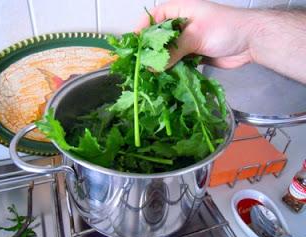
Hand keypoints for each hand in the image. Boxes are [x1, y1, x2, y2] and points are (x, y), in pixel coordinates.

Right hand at [136, 0, 254, 68]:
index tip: (133, 45)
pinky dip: (172, 69)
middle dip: (150, 50)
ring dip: (161, 62)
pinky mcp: (193, 55)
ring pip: (168, 51)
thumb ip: (173, 51)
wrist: (251, 42)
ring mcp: (187, 41)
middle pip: (159, 37)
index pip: (154, 17)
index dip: (142, 29)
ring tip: (148, 75)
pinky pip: (178, 62)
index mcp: (180, 11)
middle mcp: (181, 25)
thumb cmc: (225, 29)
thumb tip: (152, 68)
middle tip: (139, 64)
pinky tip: (164, 78)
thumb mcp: (195, 35)